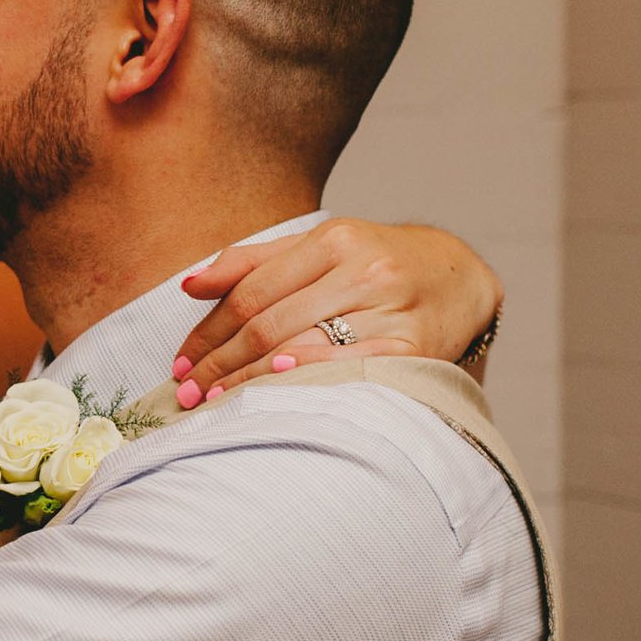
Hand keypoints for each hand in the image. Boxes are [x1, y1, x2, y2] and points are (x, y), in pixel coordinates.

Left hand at [170, 219, 500, 403]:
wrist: (459, 278)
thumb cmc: (375, 264)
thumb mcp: (319, 247)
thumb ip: (253, 262)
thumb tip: (189, 285)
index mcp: (333, 239)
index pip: (251, 292)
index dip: (208, 331)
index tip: (181, 360)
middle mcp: (362, 269)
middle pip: (269, 324)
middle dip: (219, 362)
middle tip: (187, 391)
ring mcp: (391, 308)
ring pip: (301, 349)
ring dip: (250, 380)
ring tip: (216, 401)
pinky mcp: (415, 347)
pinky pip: (346, 369)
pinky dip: (304, 382)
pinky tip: (273, 394)